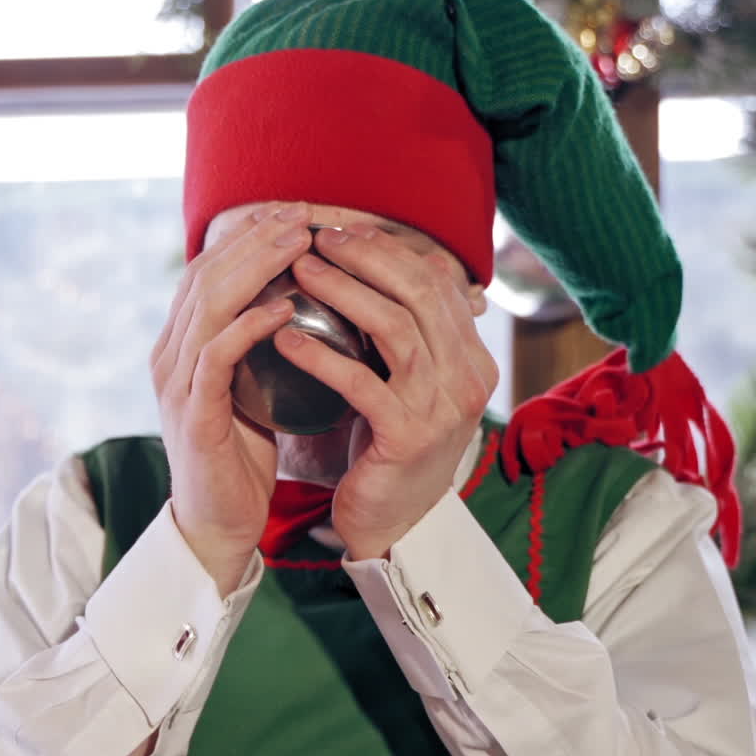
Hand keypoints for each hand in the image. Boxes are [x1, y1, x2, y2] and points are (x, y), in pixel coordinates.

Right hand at [151, 203, 313, 594]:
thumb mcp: (253, 389)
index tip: (293, 213)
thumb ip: (261, 347)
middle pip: (206, 276)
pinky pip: (217, 357)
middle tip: (302, 213)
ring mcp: (177, 385)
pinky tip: (285, 306)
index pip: (208, 272)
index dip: (248, 236)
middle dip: (256, 238)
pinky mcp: (193, 415)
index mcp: (181, 347)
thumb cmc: (243, 457)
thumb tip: (305, 301)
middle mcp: (170, 357)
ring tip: (299, 243)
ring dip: (257, 268)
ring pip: (209, 305)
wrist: (219, 524)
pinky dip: (250, 326)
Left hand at [275, 223, 498, 559]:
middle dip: (364, 257)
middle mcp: (468, 377)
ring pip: (396, 328)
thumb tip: (374, 263)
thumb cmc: (386, 448)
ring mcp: (443, 408)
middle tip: (313, 238)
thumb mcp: (403, 383)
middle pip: (419, 292)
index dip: (386, 249)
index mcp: (471, 357)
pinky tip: (284, 338)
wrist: (392, 524)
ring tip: (298, 272)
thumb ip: (401, 332)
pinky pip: (362, 383)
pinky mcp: (408, 438)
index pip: (434, 281)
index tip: (338, 231)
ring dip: (342, 293)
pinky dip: (321, 356)